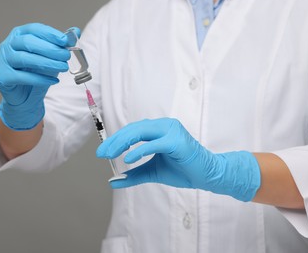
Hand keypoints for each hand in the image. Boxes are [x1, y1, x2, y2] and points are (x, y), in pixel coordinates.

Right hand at [0, 23, 80, 129]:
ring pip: (25, 59)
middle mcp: (7, 45)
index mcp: (19, 34)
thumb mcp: (51, 56)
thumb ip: (61, 44)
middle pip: (28, 43)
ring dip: (47, 63)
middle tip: (67, 55)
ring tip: (64, 67)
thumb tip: (76, 32)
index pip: (34, 29)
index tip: (65, 40)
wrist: (24, 96)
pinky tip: (54, 80)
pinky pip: (22, 77)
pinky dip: (40, 79)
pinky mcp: (2, 76)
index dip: (50, 34)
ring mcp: (2, 60)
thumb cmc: (36, 71)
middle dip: (50, 49)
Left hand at [96, 118, 260, 201]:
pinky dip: (140, 151)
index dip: (116, 140)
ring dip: (124, 142)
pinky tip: (128, 159)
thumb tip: (113, 181)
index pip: (132, 130)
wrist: (206, 175)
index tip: (102, 152)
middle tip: (101, 153)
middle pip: (134, 129)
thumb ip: (134, 175)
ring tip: (111, 154)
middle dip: (115, 141)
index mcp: (159, 129)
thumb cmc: (182, 170)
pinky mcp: (177, 141)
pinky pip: (155, 144)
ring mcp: (172, 131)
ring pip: (141, 132)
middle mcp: (164, 125)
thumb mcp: (152, 172)